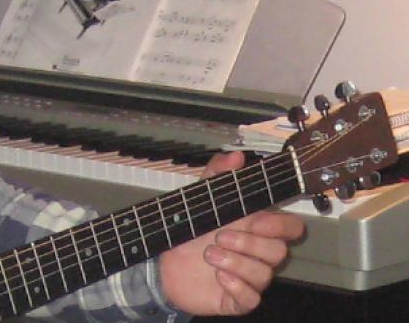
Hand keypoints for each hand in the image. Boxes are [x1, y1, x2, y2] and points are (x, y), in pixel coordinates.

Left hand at [159, 151, 304, 315]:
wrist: (163, 262)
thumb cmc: (191, 231)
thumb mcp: (201, 198)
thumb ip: (217, 174)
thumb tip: (236, 155)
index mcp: (256, 229)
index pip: (291, 227)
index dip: (279, 224)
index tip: (255, 219)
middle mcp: (258, 255)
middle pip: (279, 251)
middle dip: (250, 243)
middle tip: (220, 236)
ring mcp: (249, 278)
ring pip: (264, 275)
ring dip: (236, 262)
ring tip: (209, 253)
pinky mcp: (237, 298)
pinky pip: (251, 299)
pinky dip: (235, 286)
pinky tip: (218, 275)